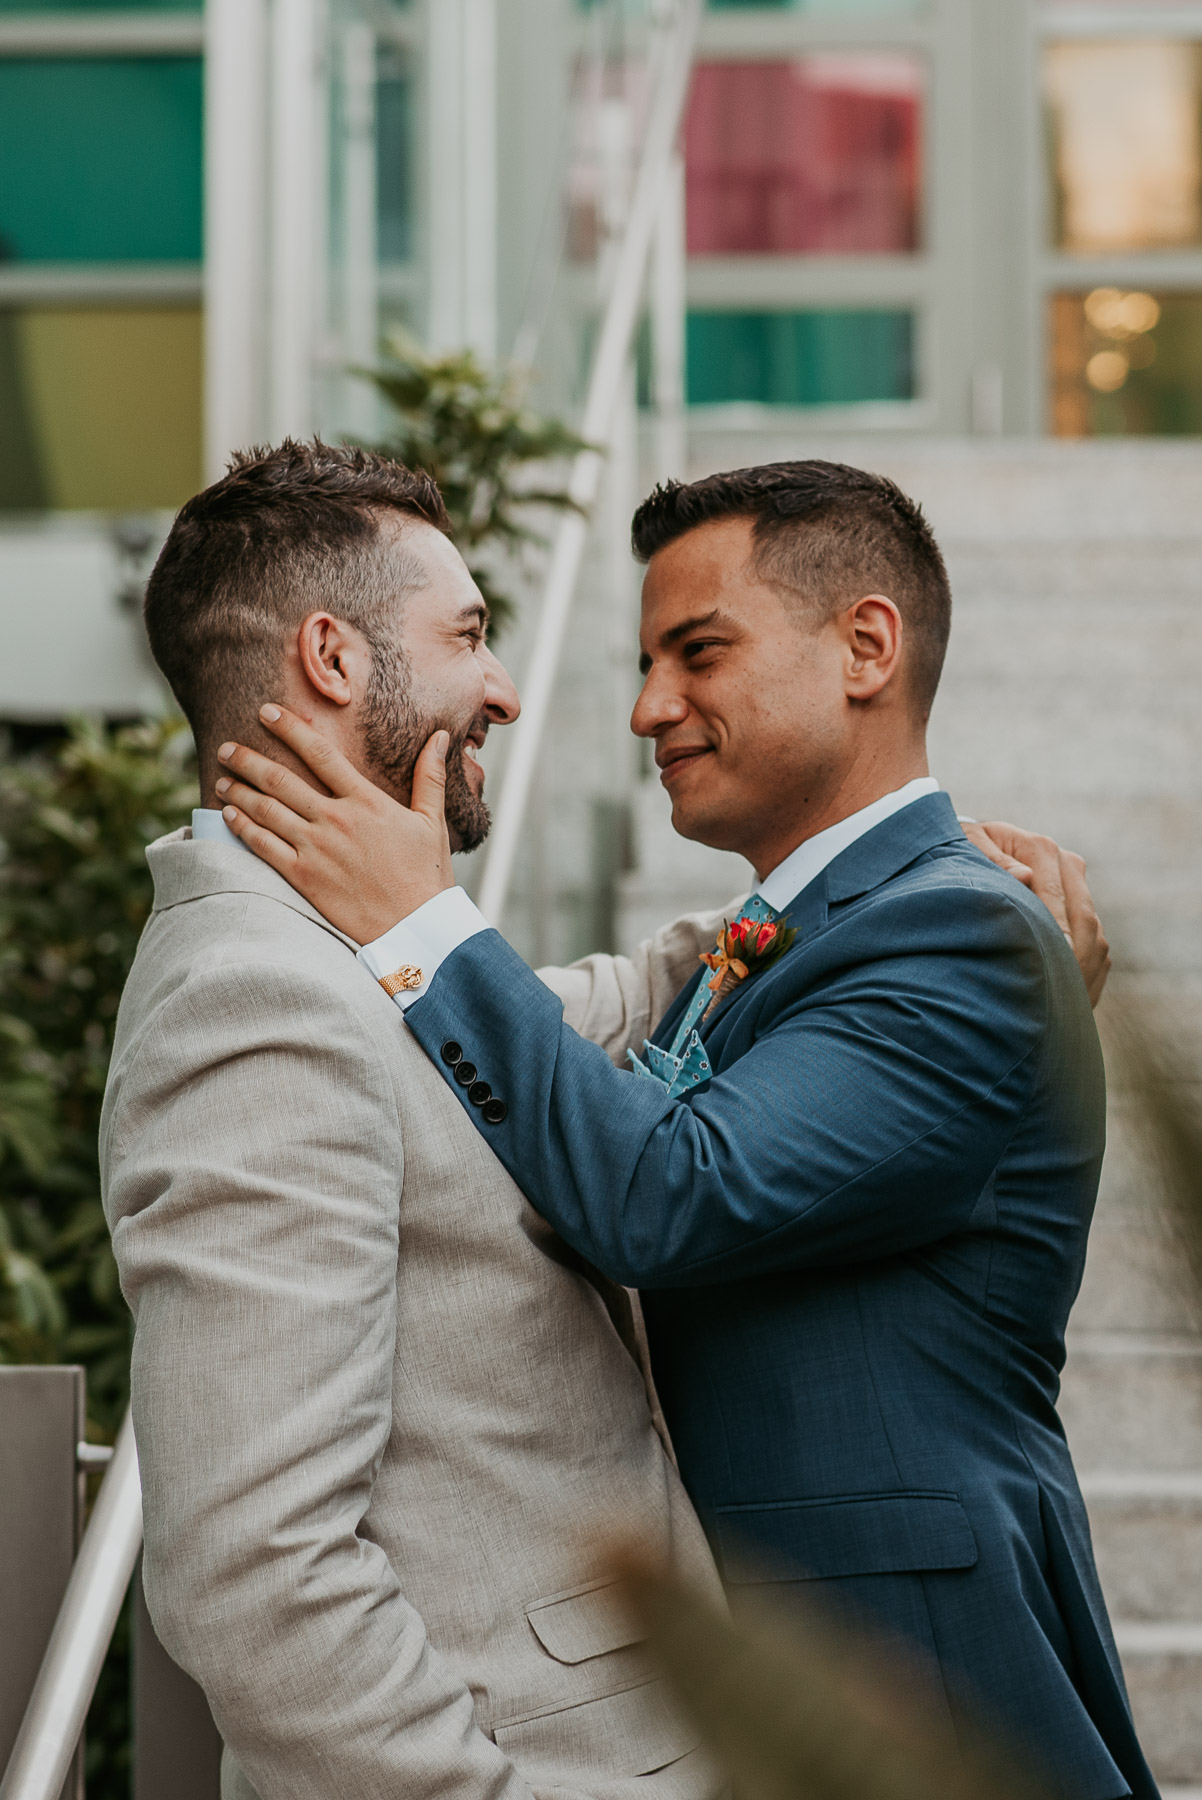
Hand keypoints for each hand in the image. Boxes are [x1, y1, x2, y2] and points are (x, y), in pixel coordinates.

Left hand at [215, 705, 454, 943]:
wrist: (415, 927)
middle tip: (227, 748)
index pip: (320, 754)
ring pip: (266, 811)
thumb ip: (430, 776)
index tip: (266, 713)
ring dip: (239, 791)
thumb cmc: (427, 876)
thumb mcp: (432, 822)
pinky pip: (264, 846)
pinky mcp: (304, 877)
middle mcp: (336, 820)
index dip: (289, 729)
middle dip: (248, 760)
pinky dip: (243, 828)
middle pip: (281, 779)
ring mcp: (316, 849)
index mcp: (366, 801)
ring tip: (222, 778)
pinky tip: (229, 816)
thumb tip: (442, 736)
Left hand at [961, 820, 1110, 1006]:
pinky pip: (1098, 948)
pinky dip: (1090, 975)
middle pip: (1084, 919)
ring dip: (1086, 970)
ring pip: (1096, 936)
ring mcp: (1079, 891)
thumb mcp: (966, 848)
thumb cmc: (962, 853)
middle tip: (1062, 995)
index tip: (1053, 964)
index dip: (1056, 932)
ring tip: (1067, 1005)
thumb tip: (1024, 877)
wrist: (974, 851)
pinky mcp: (1083, 913)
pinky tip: (1071, 1002)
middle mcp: (1067, 867)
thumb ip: (991, 861)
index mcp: (1041, 850)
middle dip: (1075, 959)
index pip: (1055, 896)